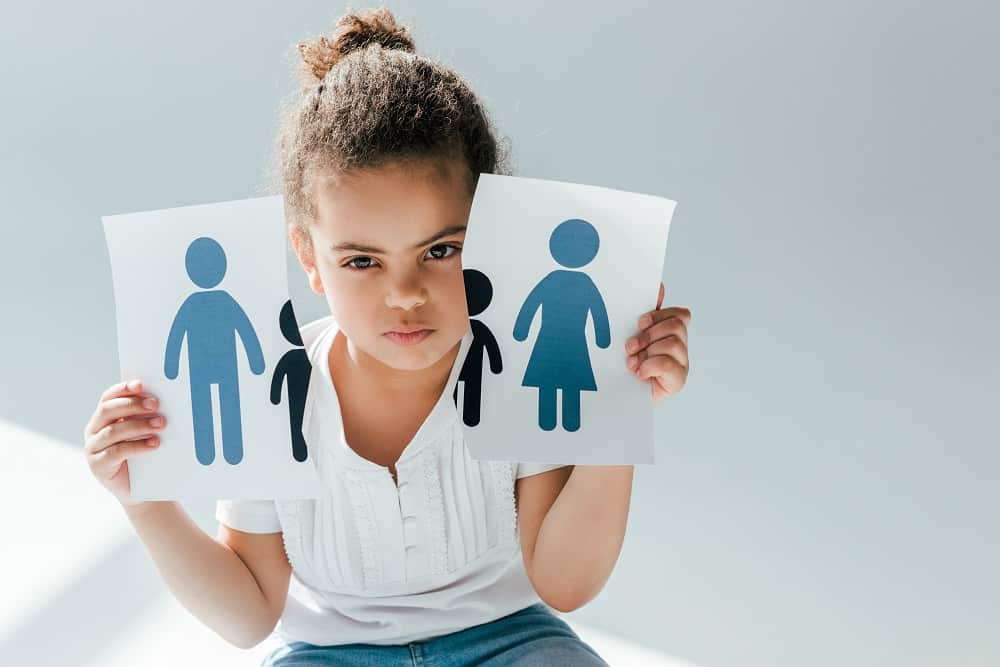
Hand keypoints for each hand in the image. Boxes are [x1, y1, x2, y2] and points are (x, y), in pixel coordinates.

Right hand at [83, 379, 167, 507]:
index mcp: (103, 417)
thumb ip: (146, 415)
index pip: (108, 397)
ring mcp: (93, 448)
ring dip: (139, 425)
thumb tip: (164, 398)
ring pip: (113, 431)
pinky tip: (154, 444)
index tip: (141, 385)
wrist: (140, 489)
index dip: (123, 389)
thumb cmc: (145, 455)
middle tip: (156, 404)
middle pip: (108, 410)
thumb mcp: (144, 432)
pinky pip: (116, 452)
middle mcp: (94, 430)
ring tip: (161, 424)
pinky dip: (137, 446)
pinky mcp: (98, 466)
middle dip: (133, 404)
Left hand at [624, 282, 690, 401]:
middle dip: (648, 335)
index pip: (680, 314)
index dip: (660, 314)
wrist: (622, 394)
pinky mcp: (678, 380)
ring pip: (673, 343)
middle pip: (675, 326)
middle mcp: (681, 346)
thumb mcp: (633, 335)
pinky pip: (668, 364)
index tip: (640, 322)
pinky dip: (650, 366)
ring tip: (632, 363)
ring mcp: (682, 362)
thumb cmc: (629, 363)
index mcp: (671, 332)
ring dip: (648, 352)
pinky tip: (640, 373)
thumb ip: (645, 314)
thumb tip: (659, 287)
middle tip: (629, 347)